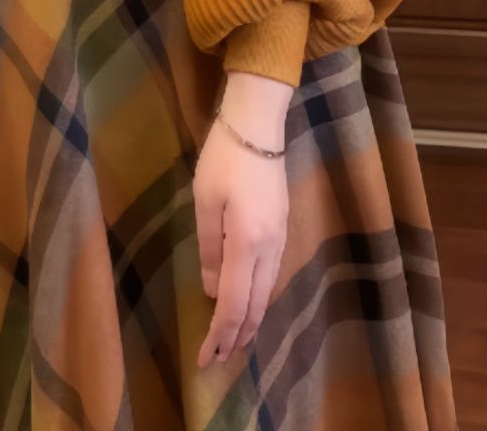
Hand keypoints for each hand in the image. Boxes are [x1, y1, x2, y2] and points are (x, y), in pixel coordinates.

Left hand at [192, 77, 291, 366]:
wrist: (258, 126)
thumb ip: (210, 250)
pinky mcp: (281, 227)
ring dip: (249, 320)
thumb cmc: (224, 160)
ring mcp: (280, 238)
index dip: (219, 335)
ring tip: (233, 339)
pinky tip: (247, 301)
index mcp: (247, 245)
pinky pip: (270, 276)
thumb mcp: (205, 203)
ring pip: (266, 292)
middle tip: (218, 359)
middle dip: (237, 336)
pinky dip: (257, 298)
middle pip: (255, 305)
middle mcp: (270, 249)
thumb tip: (213, 292)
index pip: (233, 305)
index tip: (205, 359)